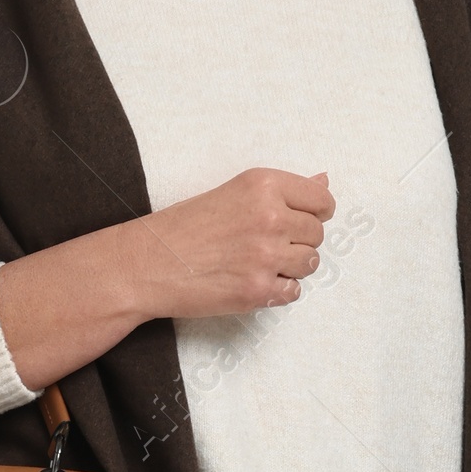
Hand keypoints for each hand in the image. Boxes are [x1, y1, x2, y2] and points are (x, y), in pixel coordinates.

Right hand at [0, 168, 333, 388]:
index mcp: (263, 185)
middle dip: (298, 241)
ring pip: (310, 263)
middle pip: (317, 233)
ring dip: (290, 267)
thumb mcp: (234, 192)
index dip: (316, 212)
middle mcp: (270, 217)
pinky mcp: (258, 290)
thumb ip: (284, 190)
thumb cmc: (184, 227)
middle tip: (264, 245)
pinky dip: (277, 290)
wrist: (146, 263)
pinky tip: (251, 281)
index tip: (302, 220)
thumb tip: (324, 179)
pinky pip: (293, 292)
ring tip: (257, 263)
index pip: (321, 199)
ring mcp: (266, 256)